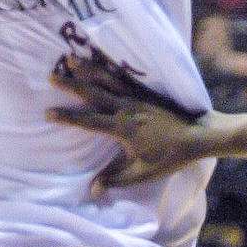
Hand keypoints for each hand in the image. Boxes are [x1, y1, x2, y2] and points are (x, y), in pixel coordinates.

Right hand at [48, 51, 206, 190]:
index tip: (48, 113)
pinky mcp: (146, 92)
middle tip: (51, 75)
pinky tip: (102, 58)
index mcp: (123, 127)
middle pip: (94, 93)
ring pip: (107, 79)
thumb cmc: (170, 156)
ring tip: (72, 57)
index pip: (89, 121)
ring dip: (89, 68)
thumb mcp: (142, 173)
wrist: (198, 135)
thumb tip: (92, 189)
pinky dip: (110, 67)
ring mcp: (137, 97)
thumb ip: (116, 179)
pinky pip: (123, 77)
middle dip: (72, 84)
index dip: (67, 117)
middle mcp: (126, 108)